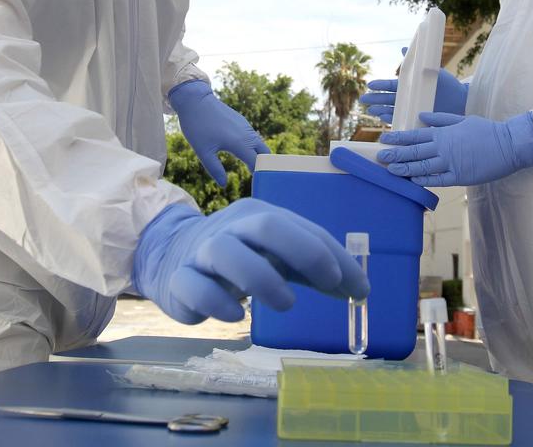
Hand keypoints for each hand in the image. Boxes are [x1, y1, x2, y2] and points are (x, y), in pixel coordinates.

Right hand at [132, 200, 370, 323]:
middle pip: (266, 226)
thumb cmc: (240, 257)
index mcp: (260, 216)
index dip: (333, 255)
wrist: (173, 257)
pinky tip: (238, 316)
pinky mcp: (180, 280)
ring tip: (287, 303)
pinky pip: (195, 287)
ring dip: (262, 279)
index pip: (302, 229)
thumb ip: (314, 270)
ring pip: (226, 252)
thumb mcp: (278, 257)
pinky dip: (219, 303)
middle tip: (330, 281)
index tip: (359, 288)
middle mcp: (232, 228)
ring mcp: (203, 252)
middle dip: (304, 251)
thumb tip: (359, 291)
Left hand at [169, 79, 268, 185]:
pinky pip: (253, 136)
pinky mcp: (241, 121)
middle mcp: (247, 134)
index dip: (259, 176)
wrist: (195, 101)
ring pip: (260, 144)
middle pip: (265, 153)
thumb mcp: (203, 152)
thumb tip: (224, 185)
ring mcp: (245, 126)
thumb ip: (215, 169)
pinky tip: (245, 153)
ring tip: (255, 169)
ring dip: (259, 156)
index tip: (258, 186)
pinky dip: (254, 147)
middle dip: (265, 166)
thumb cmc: (197, 127)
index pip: (257, 164)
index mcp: (240, 143)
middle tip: (261, 178)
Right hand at [361, 67, 468, 123]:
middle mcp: (408, 98)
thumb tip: (402, 48)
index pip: (391, 85)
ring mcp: (411, 109)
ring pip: (392, 110)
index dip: (380, 85)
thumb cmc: (446, 84)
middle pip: (387, 99)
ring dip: (381, 111)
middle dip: (375, 99)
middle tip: (363, 100)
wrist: (460, 100)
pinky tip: (384, 119)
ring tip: (371, 110)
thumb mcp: (431, 70)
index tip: (370, 85)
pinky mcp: (416, 119)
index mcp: (409, 85)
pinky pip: (402, 120)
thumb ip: (417, 61)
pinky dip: (392, 120)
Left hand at [376, 111, 532, 185]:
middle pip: (415, 151)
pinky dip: (424, 181)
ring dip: (405, 169)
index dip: (398, 138)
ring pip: (423, 167)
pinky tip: (412, 181)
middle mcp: (444, 148)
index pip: (415, 135)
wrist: (509, 144)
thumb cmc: (486, 130)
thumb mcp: (462, 119)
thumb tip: (421, 116)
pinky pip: (438, 180)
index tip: (385, 139)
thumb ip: (441, 119)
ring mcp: (451, 163)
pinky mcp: (460, 176)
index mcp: (444, 133)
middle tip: (380, 156)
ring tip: (390, 170)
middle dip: (396, 154)